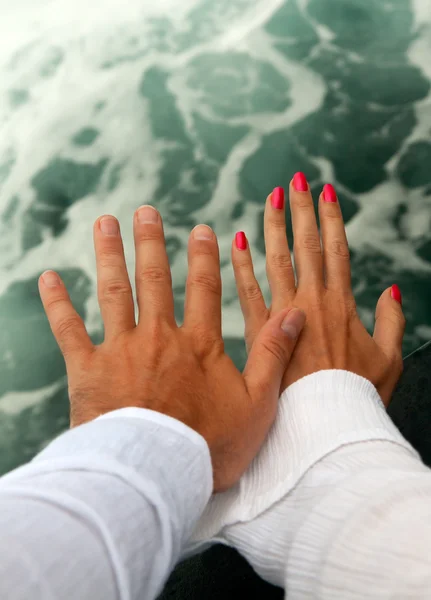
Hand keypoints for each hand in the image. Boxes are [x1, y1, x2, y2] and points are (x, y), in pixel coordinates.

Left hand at [38, 206, 304, 491]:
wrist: (157, 475)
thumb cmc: (210, 446)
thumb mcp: (257, 403)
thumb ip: (273, 354)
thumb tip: (294, 313)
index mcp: (199, 345)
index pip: (205, 290)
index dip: (204, 257)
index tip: (201, 228)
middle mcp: (160, 337)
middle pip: (155, 280)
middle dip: (151, 243)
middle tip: (145, 211)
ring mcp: (121, 350)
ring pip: (115, 292)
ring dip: (110, 254)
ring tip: (105, 222)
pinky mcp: (88, 370)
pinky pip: (69, 330)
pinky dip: (58, 303)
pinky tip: (48, 278)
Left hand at [232, 174, 404, 405]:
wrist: (323, 427)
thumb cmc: (358, 397)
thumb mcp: (389, 360)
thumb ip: (393, 322)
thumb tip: (392, 290)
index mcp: (342, 304)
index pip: (336, 250)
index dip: (332, 219)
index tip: (327, 192)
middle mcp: (311, 301)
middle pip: (306, 246)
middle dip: (301, 210)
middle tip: (295, 180)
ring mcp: (282, 315)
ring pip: (277, 260)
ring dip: (273, 227)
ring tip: (270, 199)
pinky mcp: (259, 334)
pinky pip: (248, 292)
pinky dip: (242, 265)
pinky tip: (236, 241)